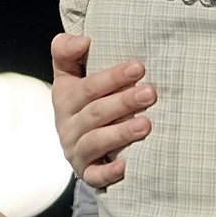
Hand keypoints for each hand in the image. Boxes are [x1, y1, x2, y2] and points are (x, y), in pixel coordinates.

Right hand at [50, 32, 155, 189]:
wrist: (82, 142)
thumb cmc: (87, 100)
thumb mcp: (71, 73)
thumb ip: (68, 50)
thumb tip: (83, 41)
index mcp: (65, 98)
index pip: (87, 87)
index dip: (111, 77)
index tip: (139, 67)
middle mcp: (67, 126)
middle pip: (96, 113)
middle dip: (124, 101)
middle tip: (150, 93)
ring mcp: (76, 151)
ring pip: (96, 142)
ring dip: (121, 133)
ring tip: (146, 124)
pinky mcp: (87, 173)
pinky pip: (95, 176)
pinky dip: (109, 172)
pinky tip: (127, 165)